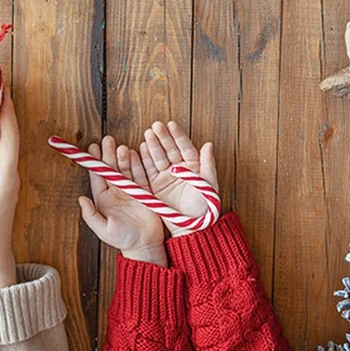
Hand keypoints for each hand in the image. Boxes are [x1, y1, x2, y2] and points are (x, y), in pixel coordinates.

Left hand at [77, 137, 166, 266]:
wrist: (145, 246)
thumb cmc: (123, 239)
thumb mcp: (103, 229)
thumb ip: (90, 215)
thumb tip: (81, 199)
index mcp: (104, 199)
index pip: (98, 176)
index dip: (95, 162)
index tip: (92, 148)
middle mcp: (116, 192)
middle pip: (111, 168)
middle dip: (109, 154)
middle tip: (107, 140)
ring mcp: (131, 190)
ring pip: (126, 169)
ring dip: (123, 157)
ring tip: (121, 147)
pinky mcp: (145, 191)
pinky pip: (141, 174)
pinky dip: (138, 164)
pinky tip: (135, 153)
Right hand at [138, 121, 219, 237]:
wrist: (192, 226)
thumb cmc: (205, 207)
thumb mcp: (210, 185)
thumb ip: (209, 164)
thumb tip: (208, 144)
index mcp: (193, 166)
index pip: (184, 147)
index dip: (178, 136)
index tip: (171, 124)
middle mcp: (178, 169)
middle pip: (169, 149)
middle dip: (162, 137)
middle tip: (155, 126)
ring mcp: (166, 176)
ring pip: (158, 157)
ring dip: (152, 145)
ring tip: (147, 134)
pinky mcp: (155, 186)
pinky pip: (148, 171)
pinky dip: (143, 160)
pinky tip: (140, 149)